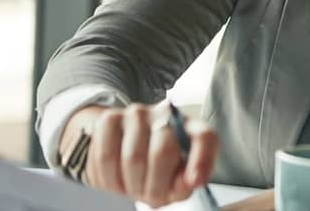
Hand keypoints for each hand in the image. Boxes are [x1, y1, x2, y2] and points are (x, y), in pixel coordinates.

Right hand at [60, 101, 218, 207]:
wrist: (122, 149)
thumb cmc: (158, 168)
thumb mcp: (176, 180)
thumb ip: (185, 183)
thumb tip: (188, 182)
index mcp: (192, 129)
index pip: (204, 137)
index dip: (202, 160)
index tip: (194, 182)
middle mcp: (166, 115)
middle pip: (163, 153)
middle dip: (155, 186)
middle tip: (151, 196)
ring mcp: (137, 114)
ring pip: (132, 158)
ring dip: (131, 185)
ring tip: (134, 188)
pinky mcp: (109, 119)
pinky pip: (105, 156)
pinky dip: (110, 179)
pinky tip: (117, 180)